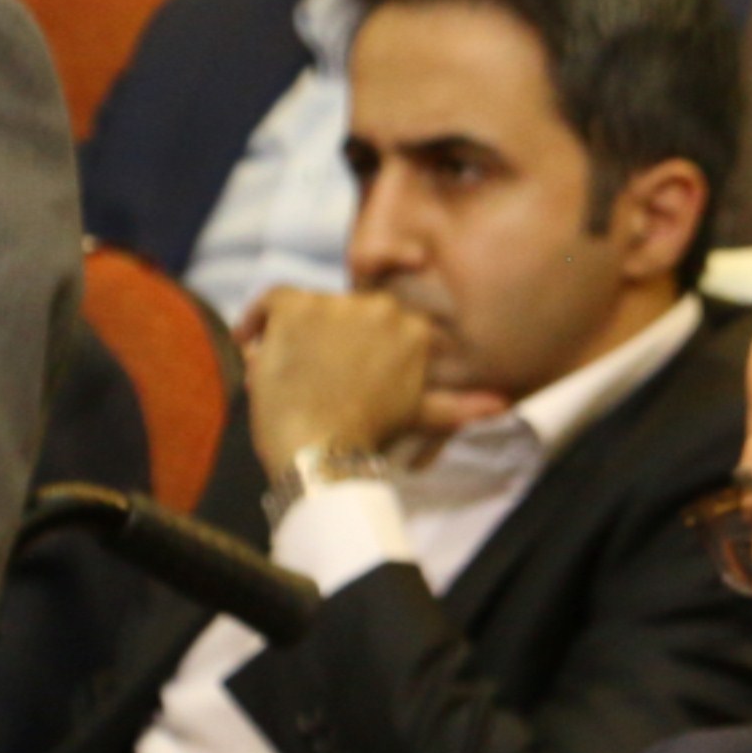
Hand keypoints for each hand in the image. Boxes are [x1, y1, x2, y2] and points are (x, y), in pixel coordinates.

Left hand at [239, 285, 447, 473]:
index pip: (376, 324)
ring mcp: (337, 304)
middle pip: (340, 314)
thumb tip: (502, 403)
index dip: (354, 349)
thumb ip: (458, 405)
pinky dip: (254, 321)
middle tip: (310, 384)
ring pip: (304, 311)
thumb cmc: (368, 439)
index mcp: (412, 329)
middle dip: (323, 344)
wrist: (322, 451)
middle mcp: (379, 307)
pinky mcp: (295, 306)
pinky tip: (249, 345)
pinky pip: (269, 301)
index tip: (342, 378)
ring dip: (289, 341)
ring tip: (282, 379)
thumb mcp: (419, 417)